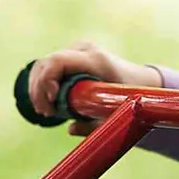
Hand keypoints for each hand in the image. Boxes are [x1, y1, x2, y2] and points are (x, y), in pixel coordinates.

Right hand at [27, 42, 159, 133]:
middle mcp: (83, 50)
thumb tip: (70, 129)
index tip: (53, 103)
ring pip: (42, 64)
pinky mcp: (71, 55)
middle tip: (47, 113)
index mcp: (94, 60)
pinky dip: (41, 83)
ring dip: (37, 88)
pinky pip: (47, 66)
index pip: (57, 62)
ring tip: (46, 111)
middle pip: (46, 64)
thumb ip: (95, 124)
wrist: (140, 81)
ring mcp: (76, 50)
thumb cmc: (129, 99)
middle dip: (39, 90)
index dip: (47, 81)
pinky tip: (47, 102)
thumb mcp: (115, 114)